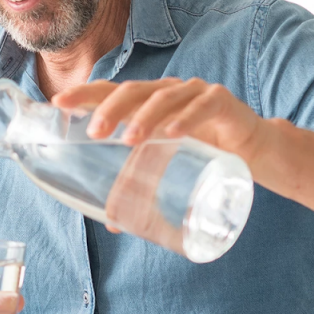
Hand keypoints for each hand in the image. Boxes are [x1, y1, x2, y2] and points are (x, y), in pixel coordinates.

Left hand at [51, 77, 268, 164]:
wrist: (257, 152)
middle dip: (110, 109)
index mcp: (149, 103)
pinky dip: (188, 117)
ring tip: (130, 138)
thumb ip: (145, 185)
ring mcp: (196, 93)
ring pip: (164, 96)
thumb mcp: (170, 167)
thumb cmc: (206, 154)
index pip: (111, 92)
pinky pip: (203, 105)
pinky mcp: (223, 102)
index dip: (84, 94)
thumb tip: (113, 223)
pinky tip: (175, 131)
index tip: (57, 103)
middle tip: (94, 132)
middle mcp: (168, 91)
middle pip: (133, 91)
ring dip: (145, 116)